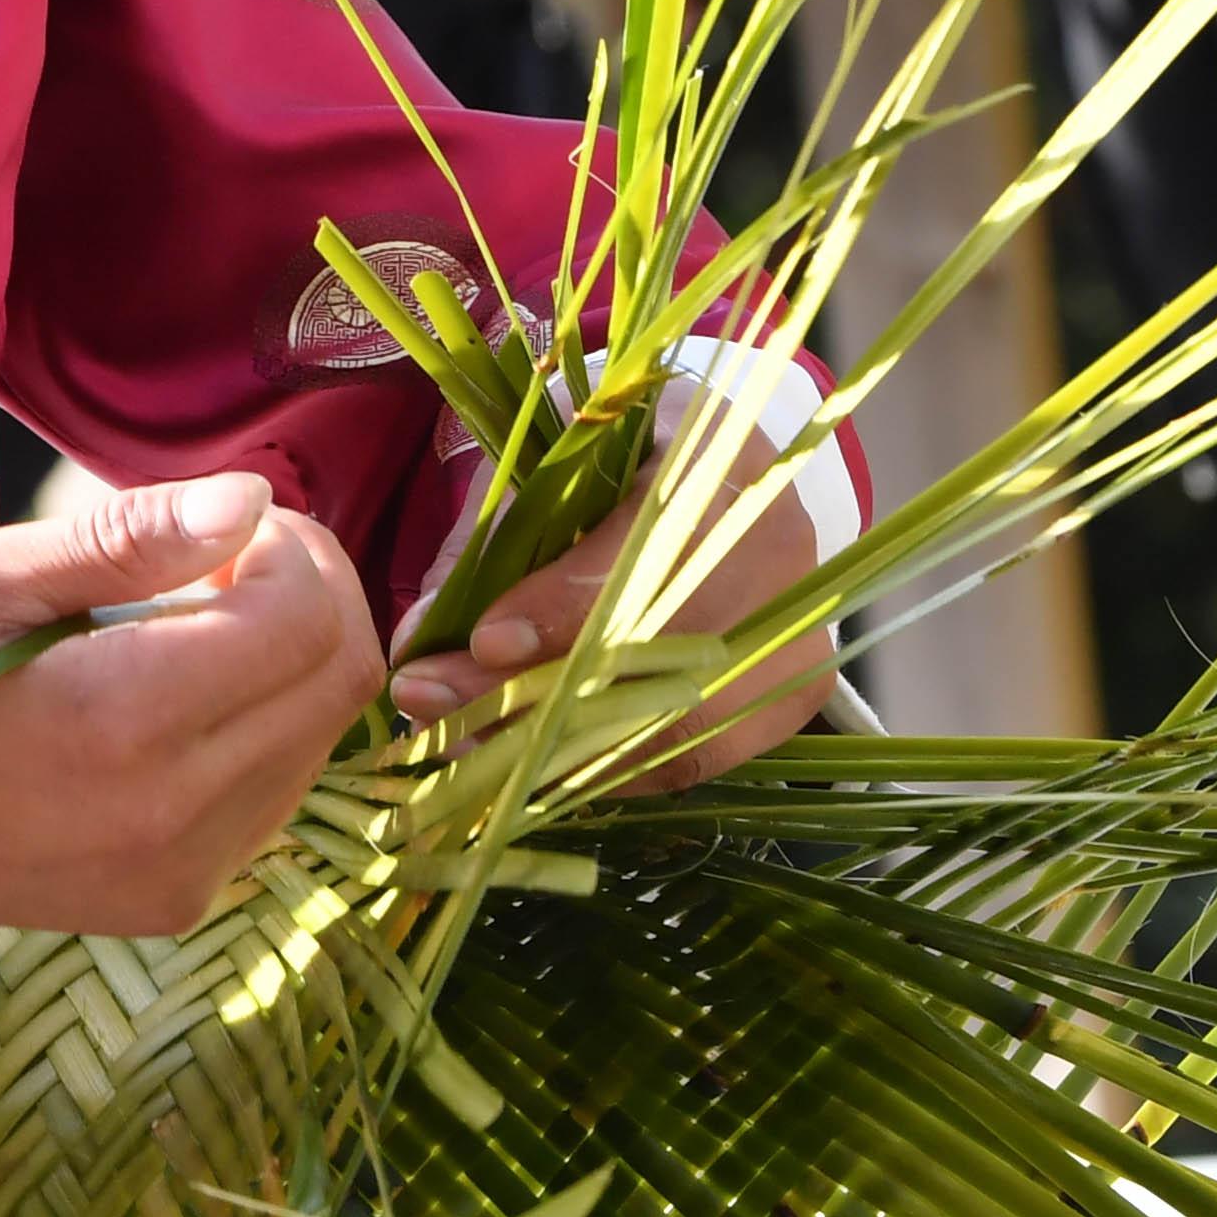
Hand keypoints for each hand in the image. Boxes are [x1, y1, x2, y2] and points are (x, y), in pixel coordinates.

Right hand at [0, 472, 382, 968]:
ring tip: (194, 621)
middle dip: (313, 593)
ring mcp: (183, 872)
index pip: (307, 622)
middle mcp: (175, 812)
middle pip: (340, 682)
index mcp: (124, 720)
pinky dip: (259, 725)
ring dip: (289, 661)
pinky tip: (177, 695)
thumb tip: (248, 500)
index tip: (227, 523)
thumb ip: (127, 540)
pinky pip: (272, 793)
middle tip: (228, 553)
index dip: (295, 548)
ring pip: (318, 740)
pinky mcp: (174, 901)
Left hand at [385, 446, 830, 792]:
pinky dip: (604, 767)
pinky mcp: (787, 697)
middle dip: (540, 691)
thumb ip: (490, 538)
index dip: (568, 603)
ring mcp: (795, 627)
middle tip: (437, 706)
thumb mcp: (544, 464)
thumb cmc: (612, 459)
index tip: (482, 639)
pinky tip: (526, 761)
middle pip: (668, 645)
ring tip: (463, 744)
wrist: (707, 477)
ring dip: (560, 746)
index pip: (651, 542)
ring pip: (682, 718)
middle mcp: (778, 541)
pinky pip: (694, 756)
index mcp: (717, 449)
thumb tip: (422, 639)